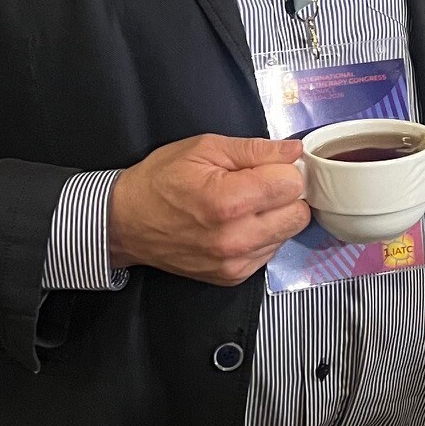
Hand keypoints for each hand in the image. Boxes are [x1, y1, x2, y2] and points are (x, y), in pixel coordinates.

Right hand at [108, 134, 310, 285]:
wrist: (126, 222)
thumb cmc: (161, 180)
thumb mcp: (205, 149)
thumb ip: (255, 149)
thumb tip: (294, 151)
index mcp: (228, 202)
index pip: (292, 184)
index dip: (283, 169)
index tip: (267, 166)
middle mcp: (236, 239)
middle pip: (298, 214)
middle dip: (285, 195)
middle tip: (261, 185)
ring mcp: (235, 263)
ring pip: (288, 234)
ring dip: (276, 217)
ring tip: (245, 206)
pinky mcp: (233, 277)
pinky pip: (270, 252)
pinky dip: (262, 236)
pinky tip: (238, 225)